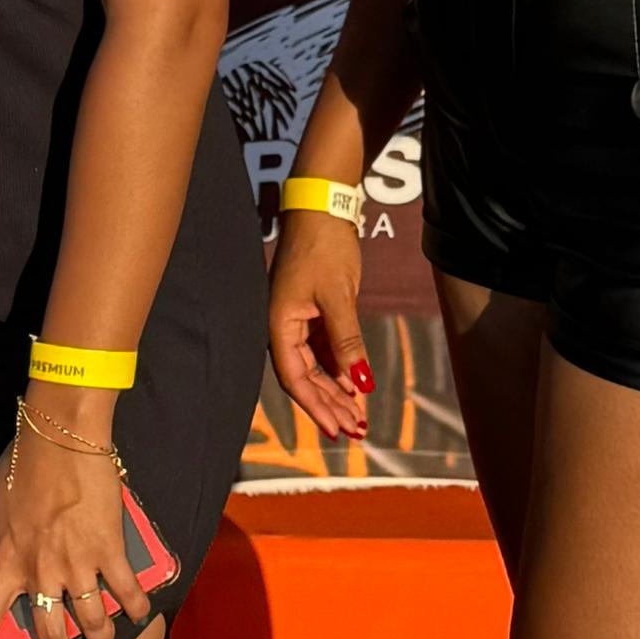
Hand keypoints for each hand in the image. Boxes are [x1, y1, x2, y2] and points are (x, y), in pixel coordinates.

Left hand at [0, 424, 163, 638]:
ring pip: (93, 622)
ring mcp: (78, 565)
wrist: (62, 438)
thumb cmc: (21, 464)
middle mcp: (40, 571)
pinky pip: (127, 592)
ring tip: (101, 638)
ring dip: (99, 637)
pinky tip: (137, 613)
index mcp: (7, 560)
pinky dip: (135, 607)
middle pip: (50, 633)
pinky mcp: (110, 551)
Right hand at [267, 207, 374, 439]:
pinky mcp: (312, 312)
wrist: (322, 208)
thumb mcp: (338, 296)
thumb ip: (347, 342)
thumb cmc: (324, 246)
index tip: (337, 430)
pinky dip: (339, 369)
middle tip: (355, 430)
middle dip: (329, 406)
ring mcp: (297, 320)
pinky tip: (355, 386)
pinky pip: (323, 350)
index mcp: (279, 324)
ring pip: (315, 367)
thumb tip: (360, 384)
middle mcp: (283, 326)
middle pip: (304, 378)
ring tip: (357, 416)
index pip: (294, 377)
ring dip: (335, 391)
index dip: (315, 406)